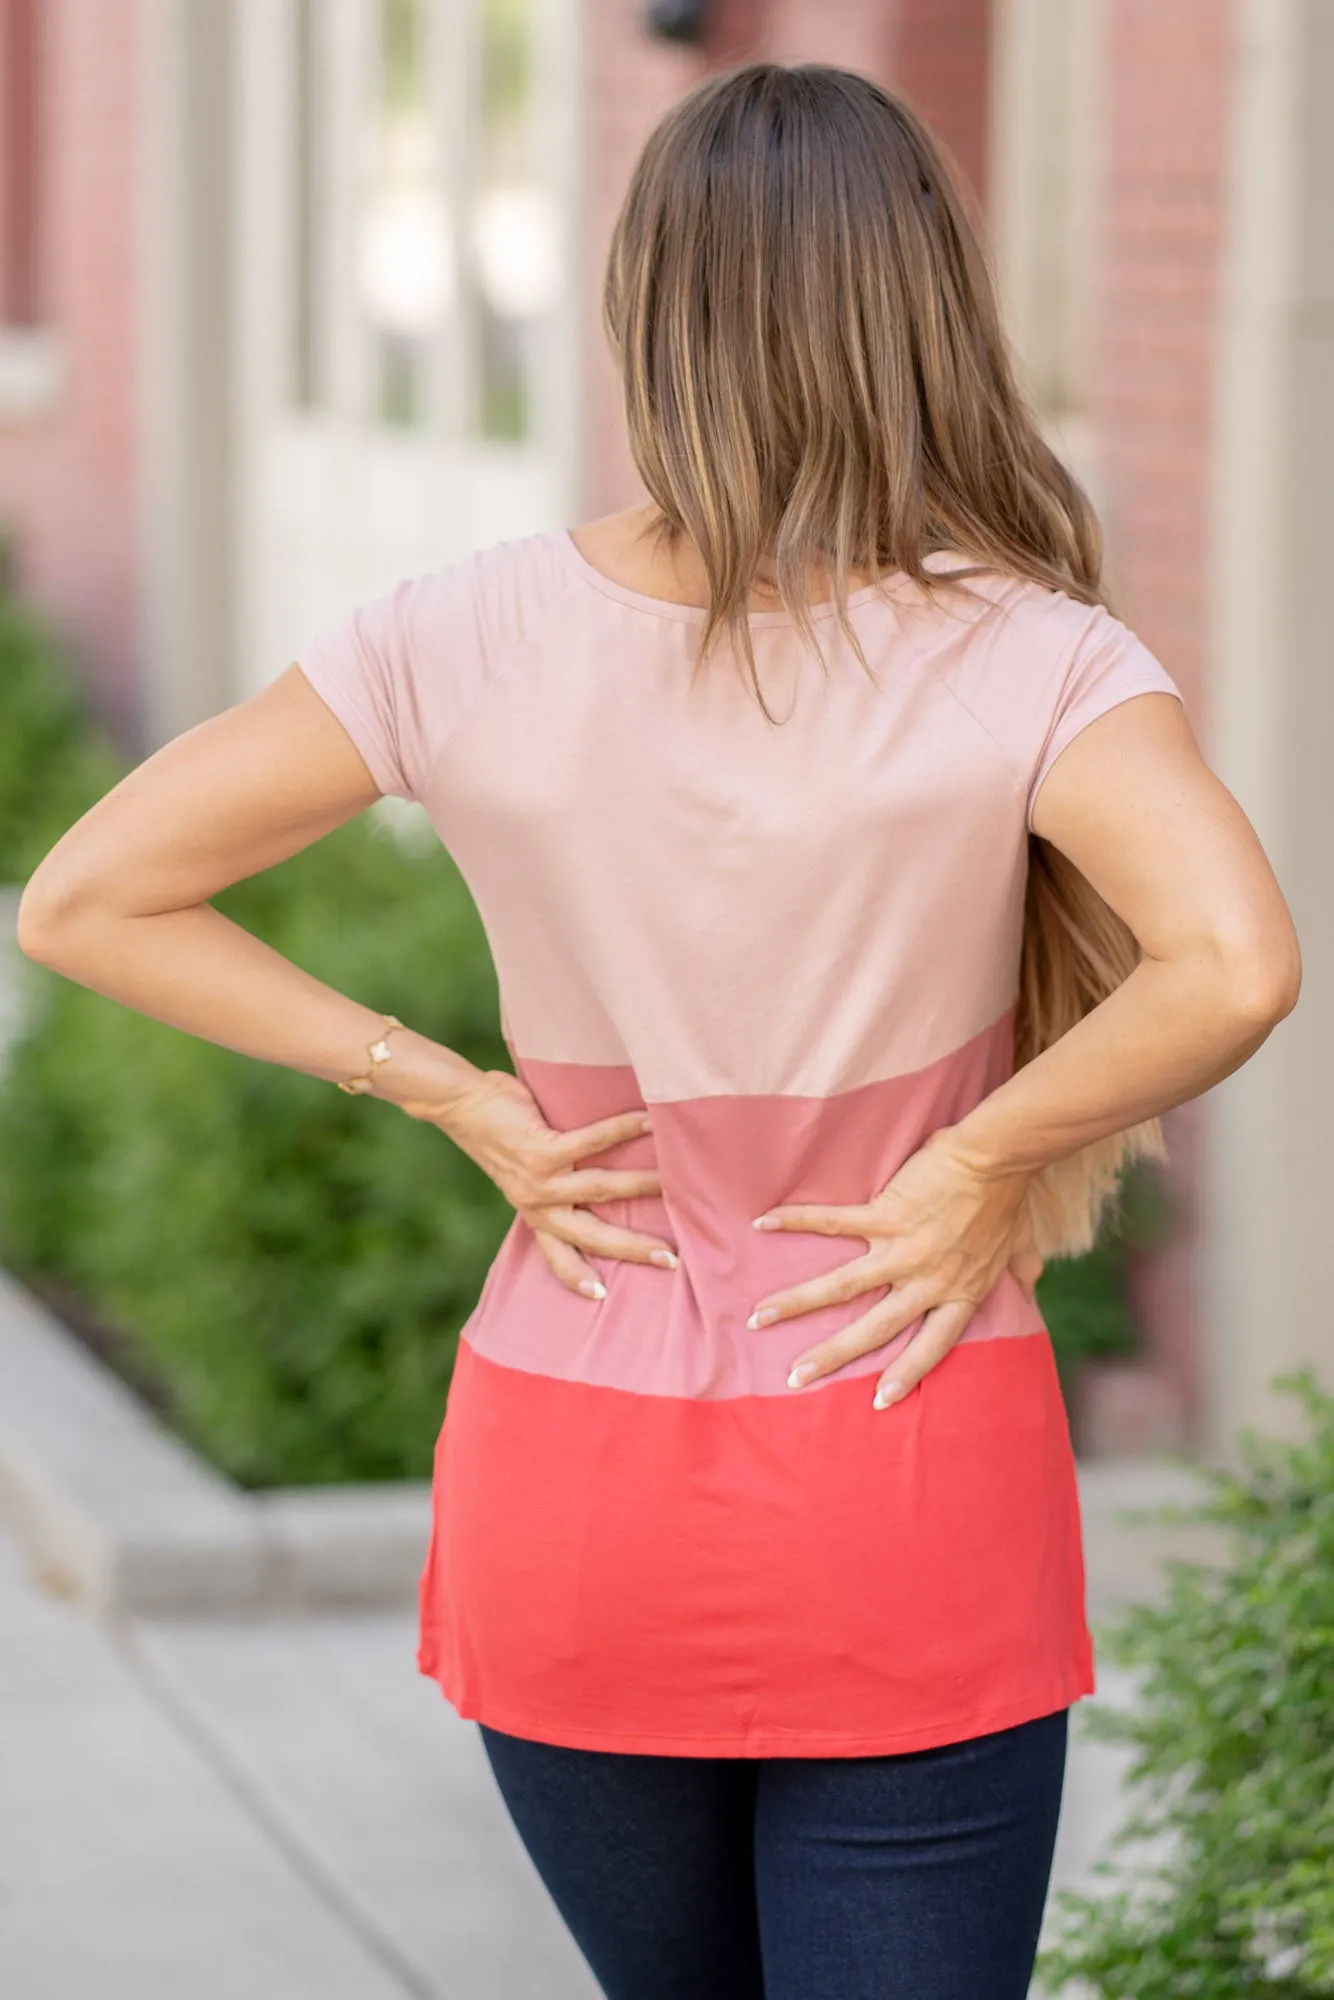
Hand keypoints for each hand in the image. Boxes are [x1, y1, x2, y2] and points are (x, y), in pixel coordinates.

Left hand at [433, 1070, 673, 1299]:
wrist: (459, 1104)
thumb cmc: (496, 1129)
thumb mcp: (521, 1168)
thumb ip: (551, 1177)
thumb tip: (595, 1168)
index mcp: (533, 1211)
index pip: (557, 1255)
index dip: (577, 1277)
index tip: (602, 1296)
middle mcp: (537, 1203)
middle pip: (592, 1236)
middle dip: (633, 1249)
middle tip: (671, 1260)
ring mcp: (540, 1179)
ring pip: (601, 1189)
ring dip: (641, 1185)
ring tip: (675, 1183)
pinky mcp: (542, 1149)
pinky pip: (591, 1141)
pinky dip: (622, 1130)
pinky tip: (649, 1121)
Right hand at [746, 1128, 1041, 1408]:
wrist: (997, 1157)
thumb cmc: (1009, 1197)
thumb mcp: (1020, 1245)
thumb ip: (1021, 1270)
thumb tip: (1032, 1279)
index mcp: (959, 1294)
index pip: (931, 1347)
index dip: (906, 1375)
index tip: (878, 1401)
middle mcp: (927, 1281)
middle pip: (874, 1330)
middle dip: (831, 1356)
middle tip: (795, 1376)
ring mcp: (902, 1249)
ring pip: (842, 1287)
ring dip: (797, 1303)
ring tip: (760, 1316)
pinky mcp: (885, 1213)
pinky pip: (834, 1222)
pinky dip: (797, 1221)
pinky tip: (763, 1222)